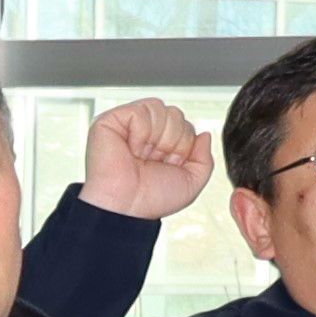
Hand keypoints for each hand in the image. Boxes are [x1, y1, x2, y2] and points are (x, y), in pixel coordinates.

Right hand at [85, 100, 213, 220]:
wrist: (127, 207)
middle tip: (153, 160)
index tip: (166, 165)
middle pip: (175, 114)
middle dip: (171, 141)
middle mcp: (144, 132)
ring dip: (156, 138)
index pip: (185, 124)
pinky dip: (140, 133)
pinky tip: (131, 148)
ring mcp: (127, 125)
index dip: (183, 146)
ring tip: (141, 154)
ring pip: (159, 108)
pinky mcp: (110, 121)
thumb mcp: (191, 182)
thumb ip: (205, 158)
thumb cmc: (151, 199)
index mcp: (160, 143)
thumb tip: (205, 134)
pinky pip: (140, 111)